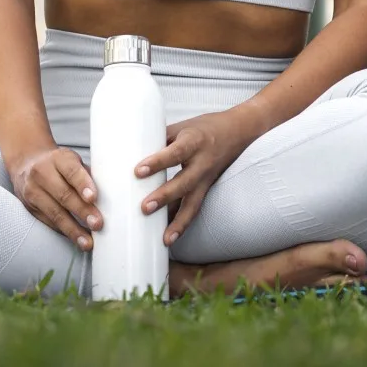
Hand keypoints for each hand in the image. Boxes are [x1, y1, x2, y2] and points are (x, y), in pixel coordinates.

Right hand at [8, 145, 102, 250]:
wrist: (27, 163)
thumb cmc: (59, 164)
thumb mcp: (73, 161)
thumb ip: (88, 175)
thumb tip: (109, 196)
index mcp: (58, 158)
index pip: (71, 171)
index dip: (83, 184)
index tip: (93, 197)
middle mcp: (42, 173)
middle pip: (64, 194)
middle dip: (82, 211)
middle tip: (97, 223)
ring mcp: (33, 191)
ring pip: (55, 213)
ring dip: (73, 229)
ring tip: (87, 241)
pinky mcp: (30, 207)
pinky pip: (49, 222)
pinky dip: (64, 231)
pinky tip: (76, 238)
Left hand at [134, 107, 260, 246]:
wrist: (237, 132)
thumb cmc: (204, 128)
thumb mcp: (181, 127)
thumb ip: (158, 140)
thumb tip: (129, 152)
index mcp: (194, 142)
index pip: (175, 153)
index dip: (158, 162)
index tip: (138, 171)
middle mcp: (202, 163)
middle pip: (184, 182)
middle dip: (165, 196)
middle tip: (145, 208)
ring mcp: (206, 179)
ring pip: (194, 203)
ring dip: (179, 222)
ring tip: (165, 239)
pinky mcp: (207, 190)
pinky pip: (195, 209)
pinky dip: (183, 224)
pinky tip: (170, 237)